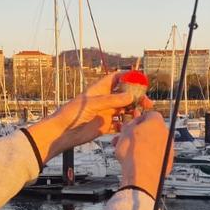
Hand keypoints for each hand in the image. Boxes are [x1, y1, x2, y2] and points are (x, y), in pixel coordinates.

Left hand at [25, 73, 153, 161]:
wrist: (62, 132)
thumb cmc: (71, 113)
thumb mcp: (92, 104)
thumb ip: (111, 100)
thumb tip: (130, 97)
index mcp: (100, 89)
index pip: (117, 78)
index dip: (129, 77)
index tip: (142, 80)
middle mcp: (104, 100)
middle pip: (125, 95)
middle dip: (137, 97)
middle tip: (147, 103)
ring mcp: (105, 113)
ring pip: (125, 109)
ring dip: (134, 111)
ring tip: (140, 116)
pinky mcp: (105, 126)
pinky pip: (119, 124)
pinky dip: (126, 125)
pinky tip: (129, 127)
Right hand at [114, 111, 170, 195]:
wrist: (141, 174)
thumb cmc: (133, 153)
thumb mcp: (124, 133)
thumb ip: (128, 125)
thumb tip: (130, 124)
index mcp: (156, 122)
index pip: (148, 115)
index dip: (136, 121)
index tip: (129, 126)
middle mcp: (165, 134)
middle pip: (150, 131)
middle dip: (137, 135)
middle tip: (126, 140)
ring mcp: (168, 148)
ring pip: (152, 144)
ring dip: (141, 147)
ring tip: (127, 154)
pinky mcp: (167, 162)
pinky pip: (156, 156)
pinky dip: (148, 158)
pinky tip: (137, 162)